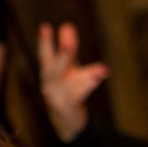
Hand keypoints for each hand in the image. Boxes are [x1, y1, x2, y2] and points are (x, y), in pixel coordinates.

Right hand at [37, 21, 108, 142]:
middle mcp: (50, 84)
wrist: (65, 121)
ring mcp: (58, 98)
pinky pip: (80, 95)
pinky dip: (90, 84)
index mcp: (48, 72)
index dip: (45, 42)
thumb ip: (67, 50)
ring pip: (71, 84)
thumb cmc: (66, 88)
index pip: (45, 54)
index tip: (45, 27)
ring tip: (101, 68)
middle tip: (68, 36)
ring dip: (85, 75)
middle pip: (55, 68)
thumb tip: (66, 25)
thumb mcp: (67, 67)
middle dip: (63, 53)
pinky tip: (103, 72)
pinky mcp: (69, 107)